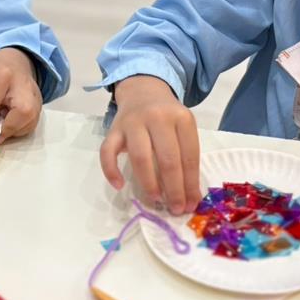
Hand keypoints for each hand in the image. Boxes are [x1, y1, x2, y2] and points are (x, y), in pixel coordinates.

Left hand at [0, 48, 41, 142]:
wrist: (16, 62)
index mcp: (2, 74)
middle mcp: (24, 87)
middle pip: (18, 115)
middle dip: (1, 129)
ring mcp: (36, 99)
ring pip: (25, 126)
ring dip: (7, 130)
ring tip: (0, 116)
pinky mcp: (40, 109)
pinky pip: (27, 128)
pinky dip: (14, 129)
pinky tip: (8, 117)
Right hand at [100, 75, 200, 215]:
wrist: (144, 90)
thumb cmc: (167, 117)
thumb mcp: (183, 128)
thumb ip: (187, 156)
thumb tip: (191, 196)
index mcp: (181, 118)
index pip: (189, 156)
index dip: (190, 184)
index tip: (190, 205)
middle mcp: (158, 117)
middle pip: (168, 159)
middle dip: (174, 189)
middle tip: (175, 208)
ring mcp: (133, 122)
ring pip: (141, 157)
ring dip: (149, 183)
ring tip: (155, 200)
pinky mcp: (114, 128)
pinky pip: (108, 152)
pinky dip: (111, 170)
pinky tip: (119, 185)